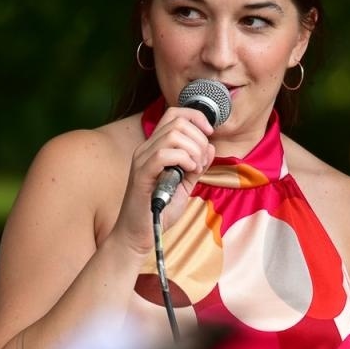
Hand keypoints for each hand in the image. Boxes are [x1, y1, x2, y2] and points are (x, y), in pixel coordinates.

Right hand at [115, 104, 216, 252]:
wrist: (139, 234)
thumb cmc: (158, 211)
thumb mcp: (185, 184)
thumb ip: (197, 164)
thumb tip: (210, 146)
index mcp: (154, 148)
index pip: (174, 114)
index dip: (196, 117)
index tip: (209, 134)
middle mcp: (145, 150)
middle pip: (178, 122)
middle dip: (199, 139)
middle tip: (201, 163)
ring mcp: (141, 161)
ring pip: (173, 135)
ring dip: (194, 151)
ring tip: (195, 170)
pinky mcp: (141, 175)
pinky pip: (164, 154)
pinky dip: (184, 160)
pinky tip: (188, 172)